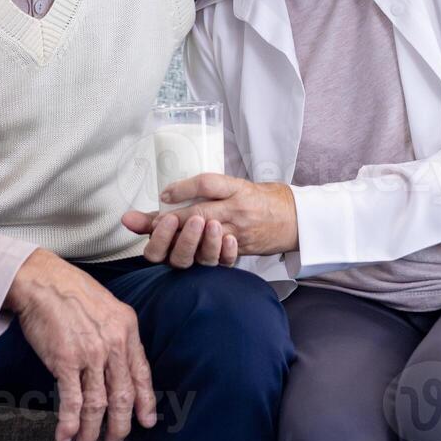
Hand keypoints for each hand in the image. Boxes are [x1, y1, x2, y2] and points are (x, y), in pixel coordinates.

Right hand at [3, 249, 156, 440]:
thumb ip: (116, 333)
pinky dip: (69, 423)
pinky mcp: (66, 360)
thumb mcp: (107, 306)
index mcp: (127, 329)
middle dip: (119, 424)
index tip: (146, 420)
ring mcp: (91, 354)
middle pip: (122, 395)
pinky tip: (65, 436)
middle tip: (115, 440)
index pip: (141, 373)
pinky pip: (71, 401)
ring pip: (98, 404)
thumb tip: (118, 362)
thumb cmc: (71, 291)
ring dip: (91, 429)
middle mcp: (113, 343)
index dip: (145, 402)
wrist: (42, 280)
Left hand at [121, 174, 297, 267]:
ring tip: (161, 237)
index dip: (182, 188)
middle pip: (198, 214)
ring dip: (179, 240)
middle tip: (146, 222)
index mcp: (235, 189)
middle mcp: (237, 209)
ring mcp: (238, 232)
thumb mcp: (237, 185)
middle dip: (168, 220)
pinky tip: (180, 254)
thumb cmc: (260, 199)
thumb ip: (207, 188)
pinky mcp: (240, 250)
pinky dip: (197, 255)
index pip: (206, 184)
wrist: (294, 219)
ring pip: (204, 239)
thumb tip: (170, 194)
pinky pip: (216, 256)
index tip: (164, 194)